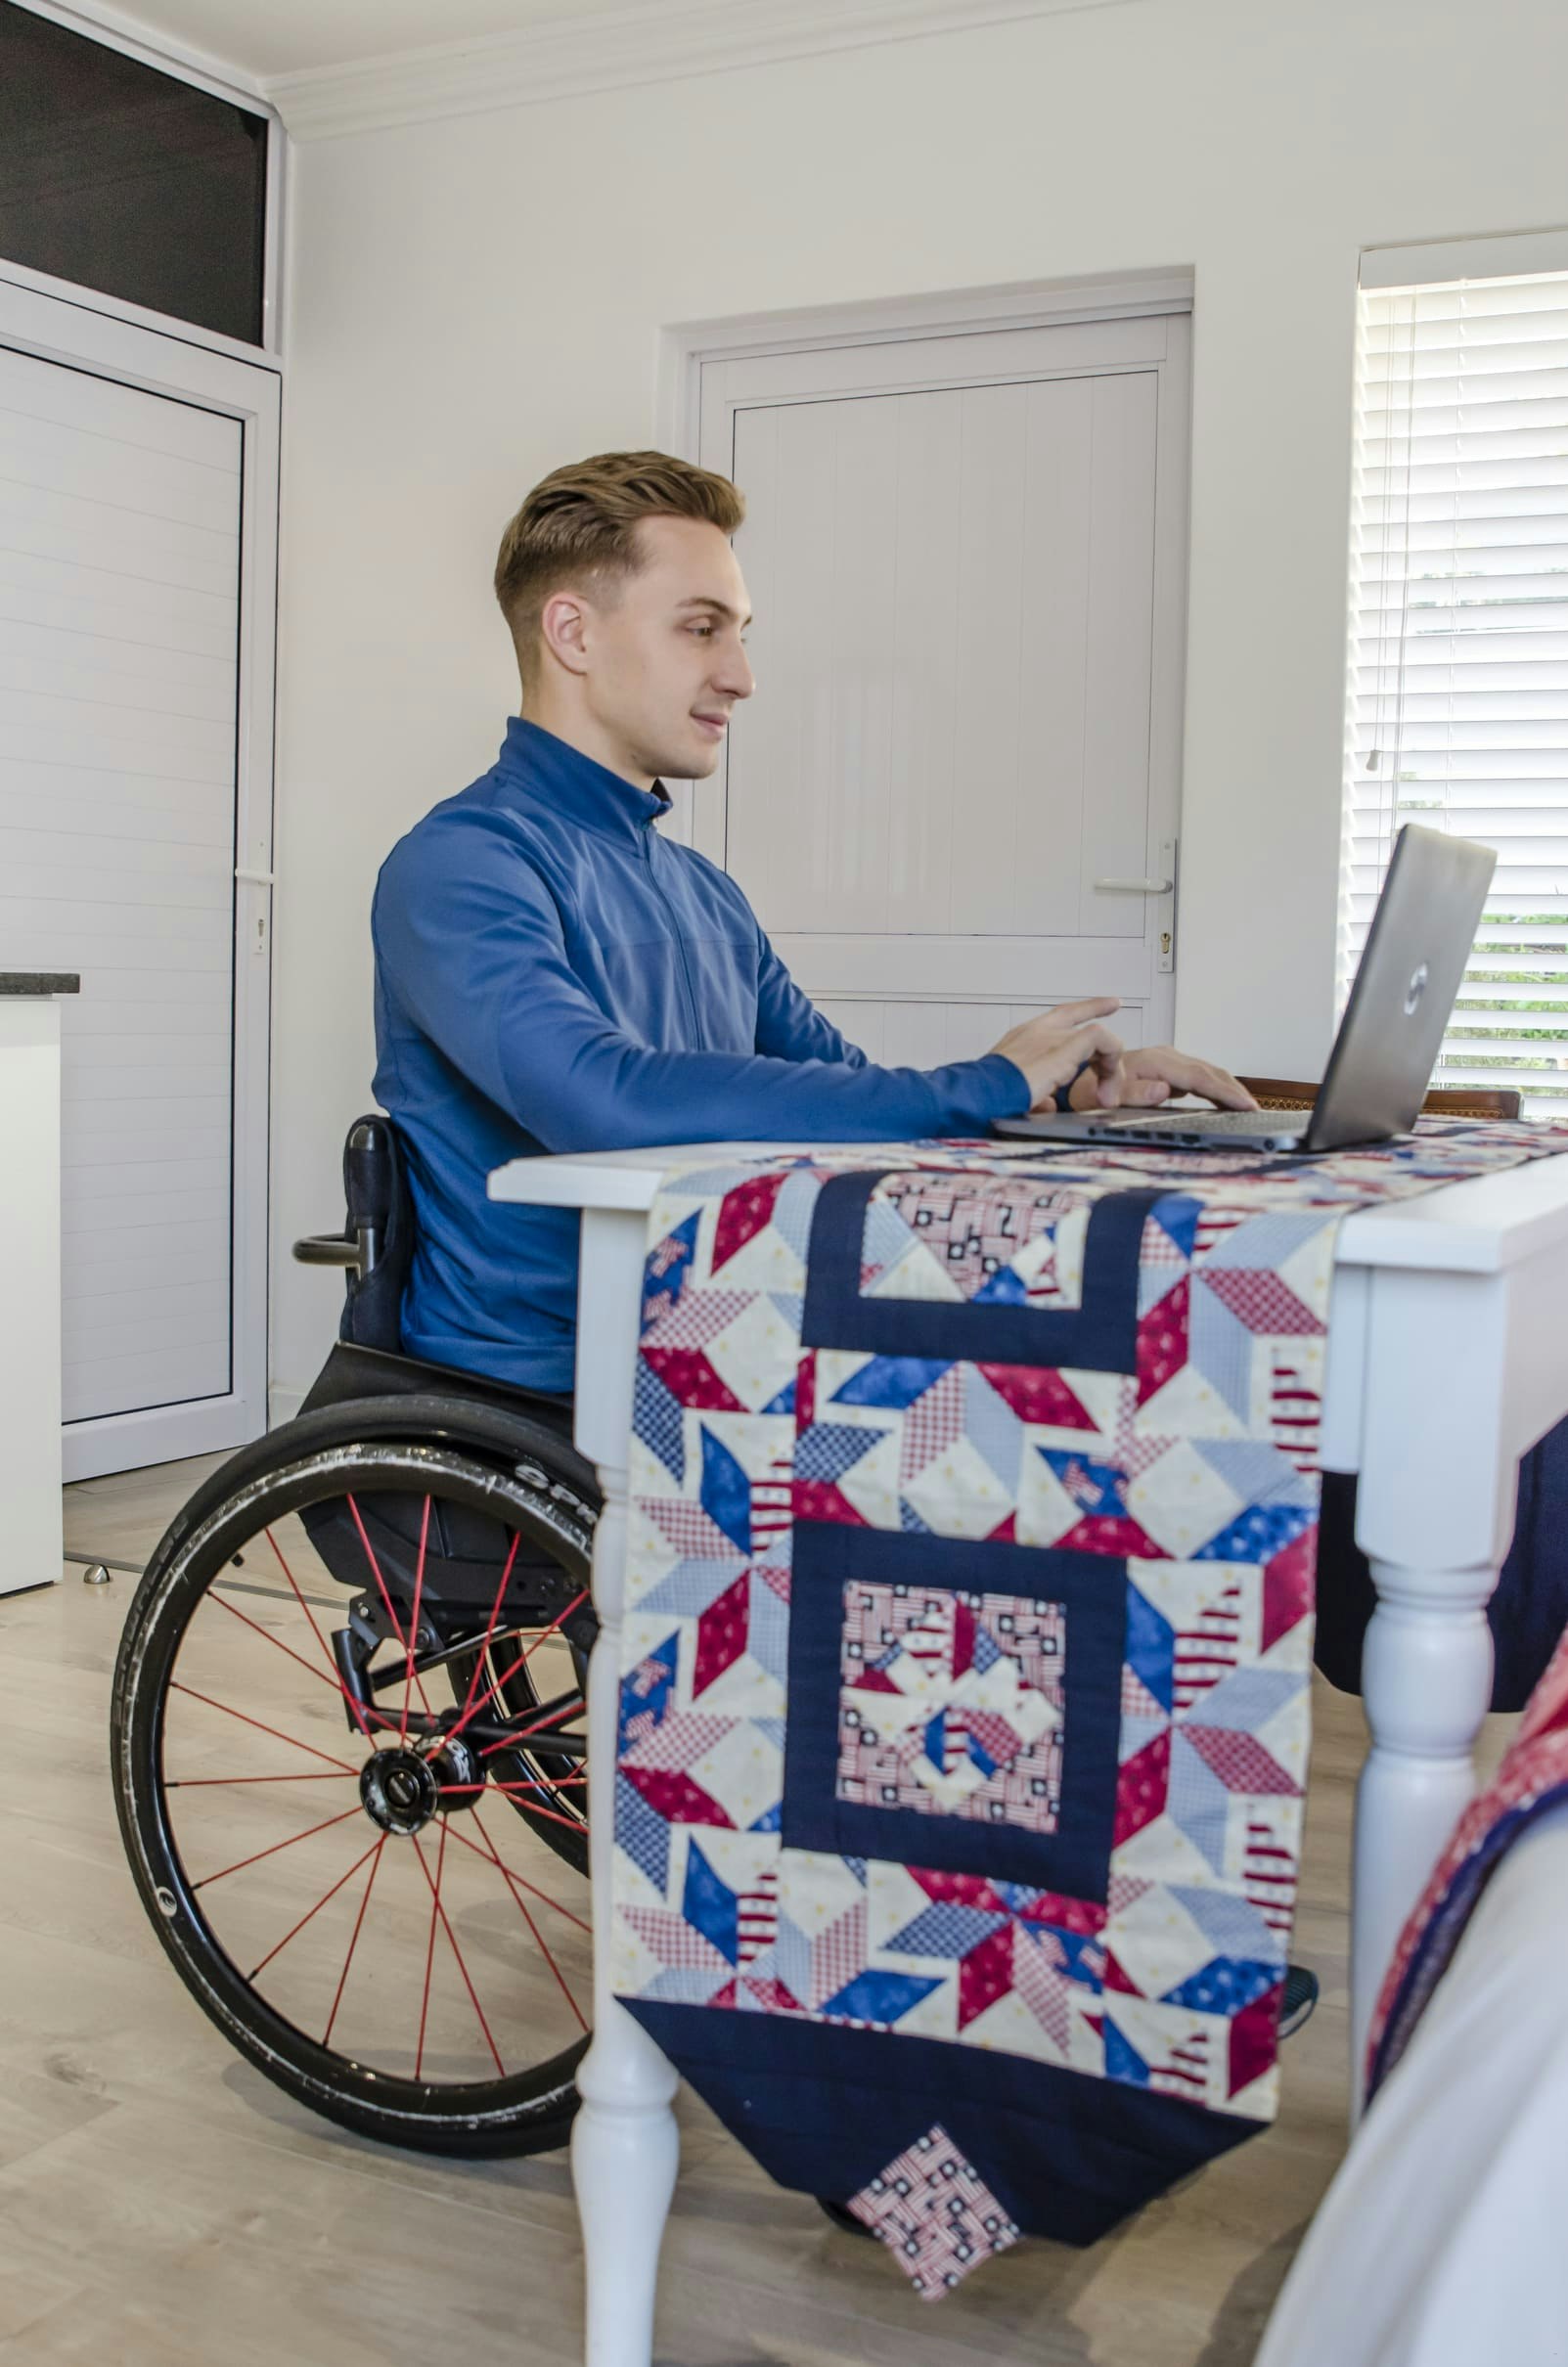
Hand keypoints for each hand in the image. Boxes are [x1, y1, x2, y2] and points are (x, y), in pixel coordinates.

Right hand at [989, 999, 1128, 1112]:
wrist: (978, 1095)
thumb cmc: (987, 1097)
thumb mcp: (1016, 1093)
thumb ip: (1038, 1095)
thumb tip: (1048, 1103)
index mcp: (1024, 1039)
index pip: (1062, 1015)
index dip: (1088, 1008)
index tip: (1110, 1003)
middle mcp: (1038, 1032)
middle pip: (1084, 1024)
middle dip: (1104, 1041)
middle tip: (1109, 1067)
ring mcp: (1051, 1037)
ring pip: (1099, 1035)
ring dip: (1108, 1067)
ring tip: (1106, 1096)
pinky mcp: (1063, 1048)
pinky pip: (1101, 1039)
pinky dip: (1110, 1060)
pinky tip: (1109, 1084)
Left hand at [1068, 1044, 1257, 1112]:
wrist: (1078, 1082)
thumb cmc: (1090, 1091)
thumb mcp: (1106, 1096)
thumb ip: (1134, 1094)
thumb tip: (1164, 1090)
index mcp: (1154, 1061)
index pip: (1198, 1077)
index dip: (1224, 1092)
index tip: (1245, 1104)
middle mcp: (1164, 1057)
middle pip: (1208, 1072)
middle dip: (1234, 1090)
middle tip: (1255, 1110)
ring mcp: (1168, 1063)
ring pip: (1206, 1072)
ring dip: (1228, 1088)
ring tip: (1248, 1107)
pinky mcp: (1168, 1070)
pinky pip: (1198, 1077)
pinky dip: (1215, 1088)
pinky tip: (1226, 1101)